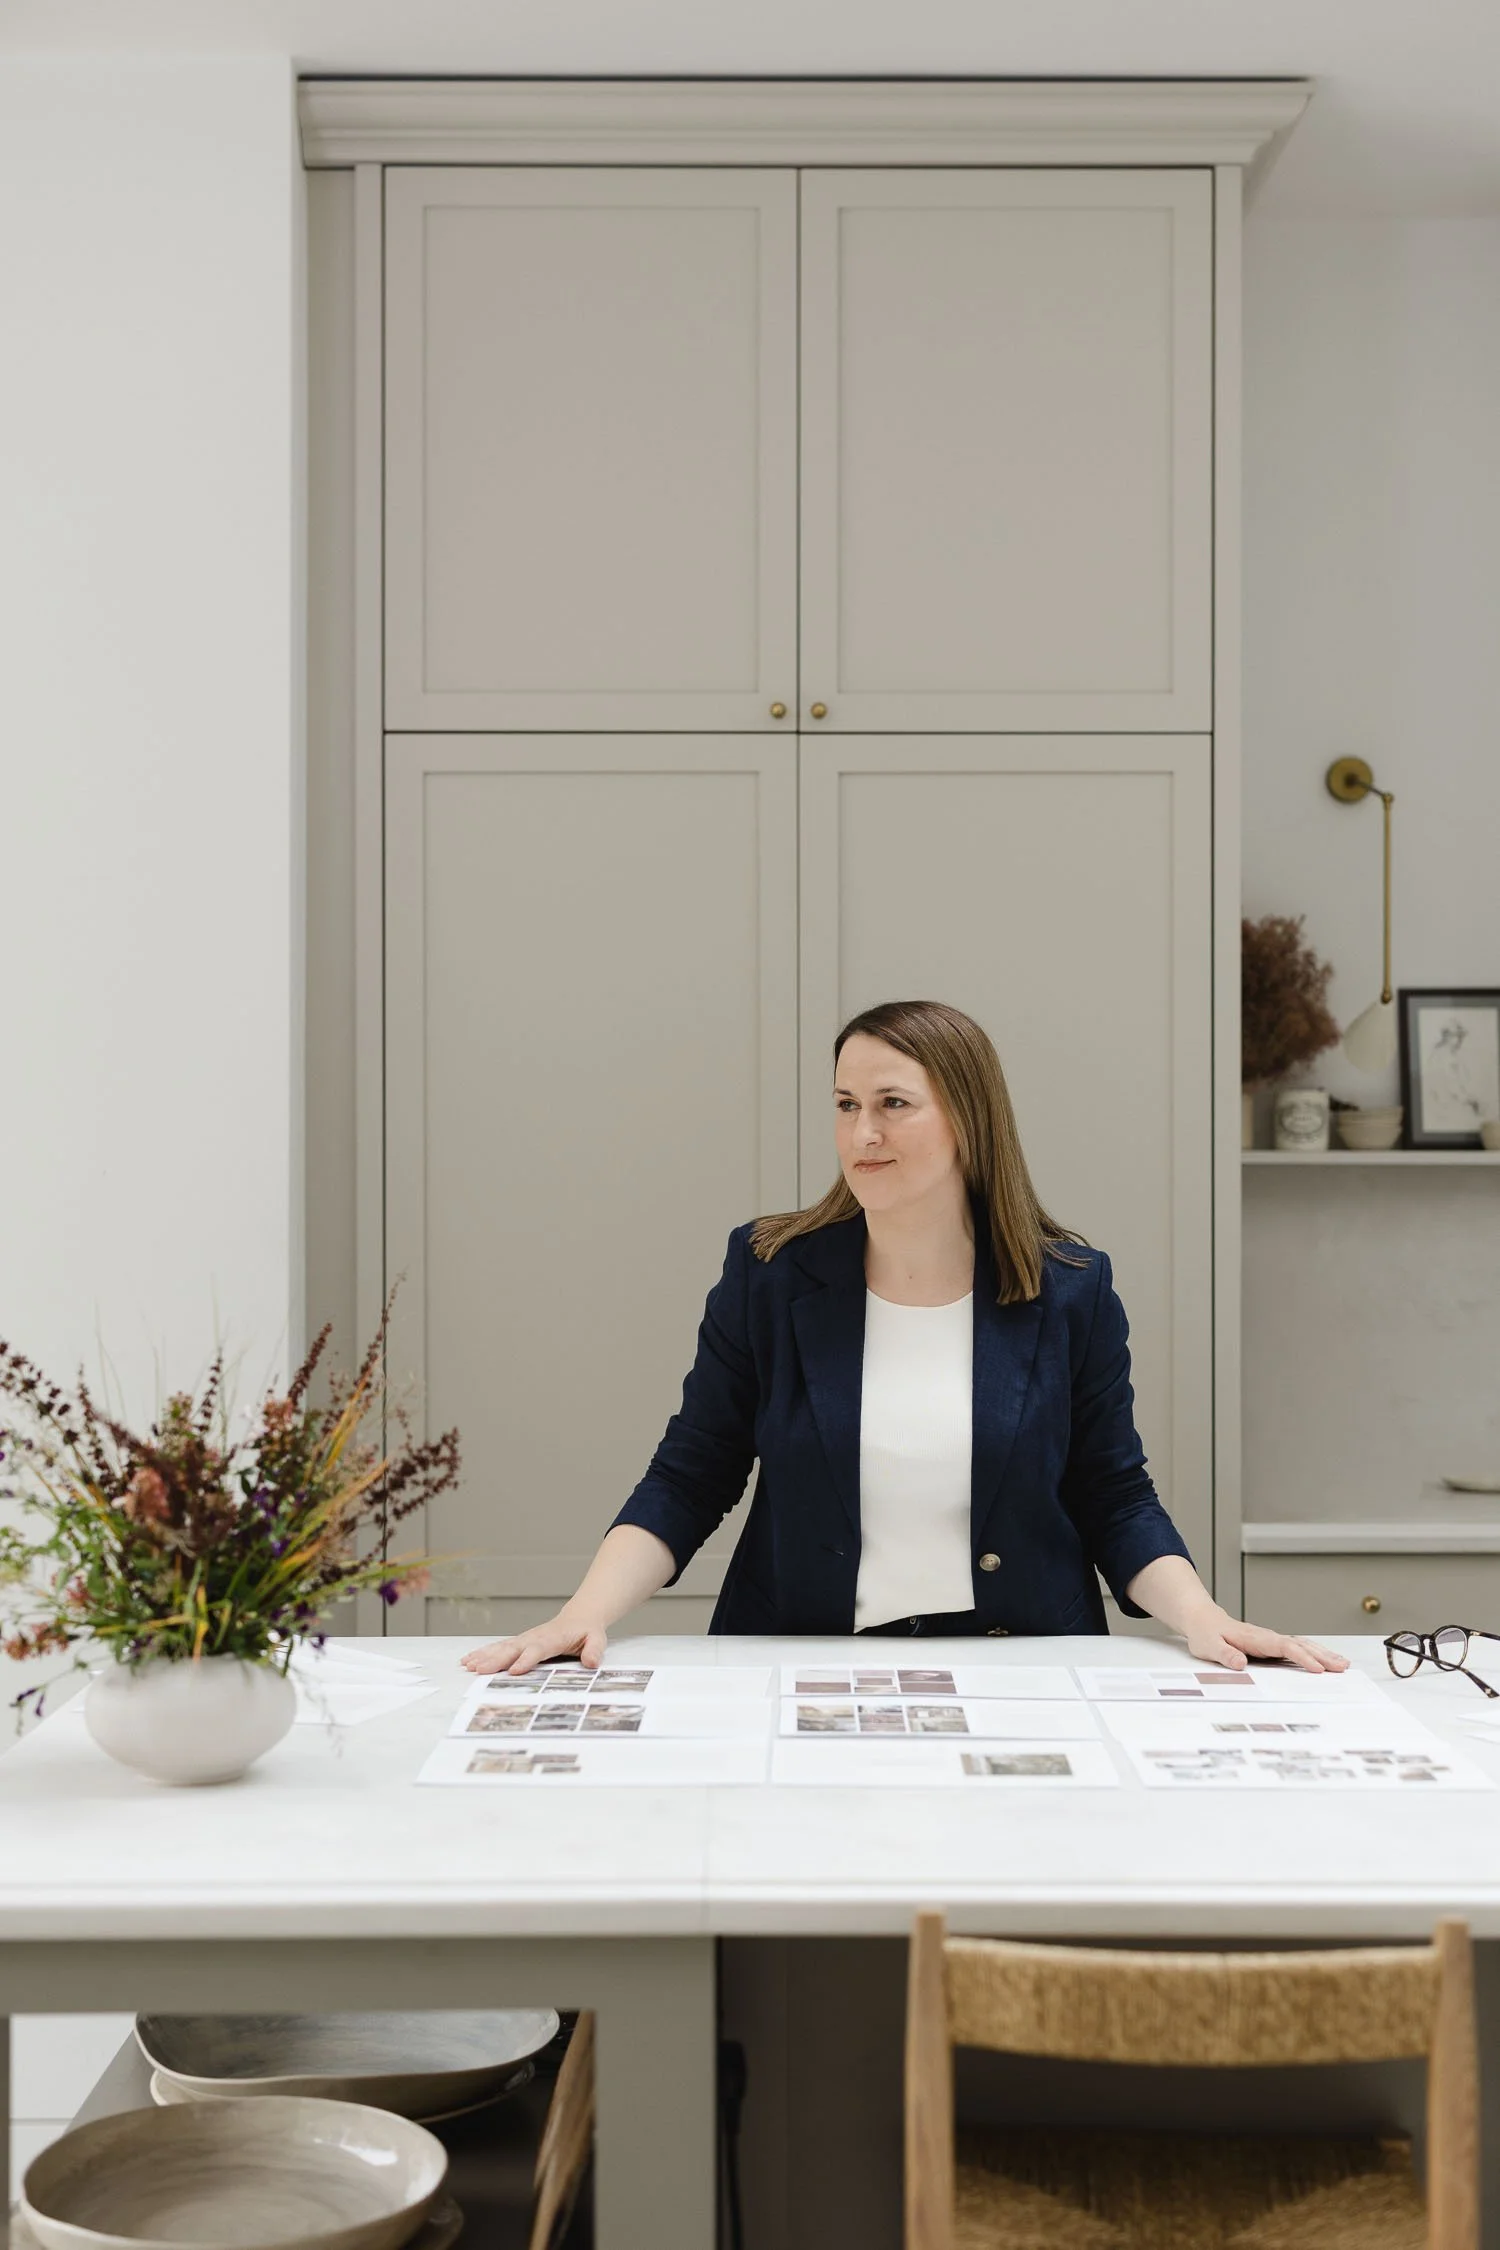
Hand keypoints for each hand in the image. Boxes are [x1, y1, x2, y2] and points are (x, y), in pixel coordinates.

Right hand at [459, 1613, 607, 1675]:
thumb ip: (595, 1650)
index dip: (526, 1659)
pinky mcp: (518, 1643)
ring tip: (468, 1665)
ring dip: (485, 1656)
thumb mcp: (597, 1639)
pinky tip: (469, 1660)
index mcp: (553, 1638)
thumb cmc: (587, 1631)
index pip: (538, 1649)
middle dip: (496, 1660)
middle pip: (513, 1648)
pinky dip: (483, 1653)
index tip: (514, 1670)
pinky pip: (499, 1647)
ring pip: (502, 1647)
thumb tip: (592, 1662)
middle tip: (479, 1670)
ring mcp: (524, 1639)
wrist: (579, 1617)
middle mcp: (535, 1637)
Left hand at [1184, 1607, 1348, 1674]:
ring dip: (1322, 1653)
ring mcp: (1271, 1640)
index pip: (1284, 1647)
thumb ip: (1224, 1654)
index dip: (1302, 1658)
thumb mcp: (1208, 1645)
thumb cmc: (1205, 1633)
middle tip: (1342, 1667)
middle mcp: (1267, 1637)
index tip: (1318, 1669)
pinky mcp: (1271, 1645)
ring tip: (1342, 1664)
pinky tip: (1325, 1660)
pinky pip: (1296, 1648)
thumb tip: (1240, 1663)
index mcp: (1255, 1638)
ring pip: (1302, 1644)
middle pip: (1299, 1644)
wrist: (1202, 1619)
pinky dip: (1313, 1653)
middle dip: (1322, 1656)